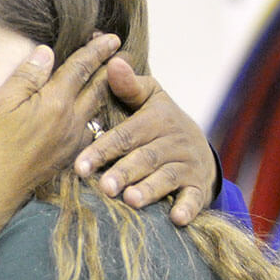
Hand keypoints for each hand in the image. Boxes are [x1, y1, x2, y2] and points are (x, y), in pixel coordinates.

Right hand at [0, 34, 120, 241]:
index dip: (96, 50)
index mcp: (56, 102)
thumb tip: (46, 53)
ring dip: (104, 89)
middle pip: (98, 87)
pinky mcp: (69, 156)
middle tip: (118, 52)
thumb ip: (26, 76)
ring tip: (109, 76)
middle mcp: (72, 120)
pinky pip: (91, 127)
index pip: (81, 68)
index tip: (111, 37)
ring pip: (96, 108)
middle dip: (109, 66)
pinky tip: (91, 110)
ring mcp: (73, 141)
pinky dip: (96, 112)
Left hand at [75, 57, 216, 225]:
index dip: (103, 150)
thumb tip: (112, 60)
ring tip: (130, 201)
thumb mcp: (150, 98)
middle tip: (105, 187)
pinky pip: (195, 197)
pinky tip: (176, 219)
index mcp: (157, 118)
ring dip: (150, 190)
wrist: (199, 147)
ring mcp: (188, 164)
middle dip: (124, 172)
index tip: (80, 166)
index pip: (126, 135)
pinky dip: (188, 208)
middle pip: (145, 158)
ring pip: (166, 177)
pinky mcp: (199, 185)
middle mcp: (174, 141)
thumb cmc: (161, 122)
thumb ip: (129, 85)